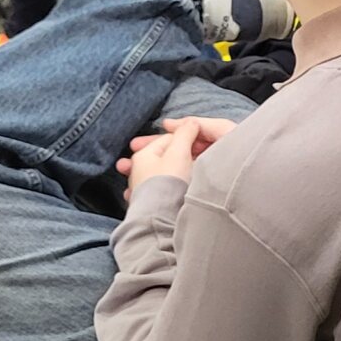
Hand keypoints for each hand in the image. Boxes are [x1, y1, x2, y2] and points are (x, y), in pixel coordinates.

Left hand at [117, 113, 236, 196]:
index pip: (168, 139)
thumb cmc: (169, 183)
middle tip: (197, 160)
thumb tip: (191, 123)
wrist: (161, 218)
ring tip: (190, 177)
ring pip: (164, 174)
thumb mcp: (180, 152)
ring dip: (176, 174)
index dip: (187, 139)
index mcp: (143, 154)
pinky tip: (179, 192)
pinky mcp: (148, 204)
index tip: (202, 144)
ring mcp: (141, 189)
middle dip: (181, 157)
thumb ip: (185, 133)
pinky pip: (162, 191)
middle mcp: (137, 171)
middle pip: (165, 157)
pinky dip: (171, 189)